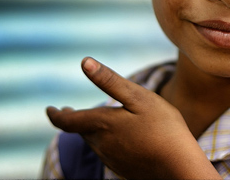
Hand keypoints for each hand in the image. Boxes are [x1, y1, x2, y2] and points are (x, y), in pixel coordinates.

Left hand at [46, 57, 220, 179]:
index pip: (67, 122)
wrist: (179, 167)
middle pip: (82, 131)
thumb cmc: (163, 127)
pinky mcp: (123, 169)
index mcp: (101, 125)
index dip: (55, 115)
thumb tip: (84, 62)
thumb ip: (109, 81)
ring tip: (100, 122)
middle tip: (70, 112)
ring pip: (95, 143)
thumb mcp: (138, 97)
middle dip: (76, 121)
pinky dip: (109, 143)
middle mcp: (101, 145)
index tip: (50, 109)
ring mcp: (112, 160)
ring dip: (93, 132)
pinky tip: (124, 139)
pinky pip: (109, 153)